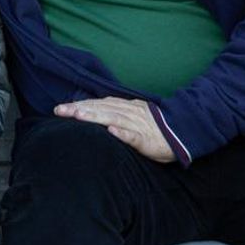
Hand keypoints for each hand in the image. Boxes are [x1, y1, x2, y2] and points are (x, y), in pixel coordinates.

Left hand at [55, 97, 175, 162]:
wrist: (185, 132)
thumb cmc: (155, 127)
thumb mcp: (133, 116)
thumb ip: (115, 113)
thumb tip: (92, 111)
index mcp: (125, 108)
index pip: (98, 105)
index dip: (79, 106)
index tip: (60, 108)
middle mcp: (130, 113)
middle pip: (101, 109)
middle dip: (79, 109)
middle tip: (60, 110)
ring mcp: (139, 126)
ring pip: (114, 119)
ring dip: (96, 116)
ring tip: (78, 116)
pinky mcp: (148, 140)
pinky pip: (135, 136)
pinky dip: (123, 133)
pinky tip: (112, 132)